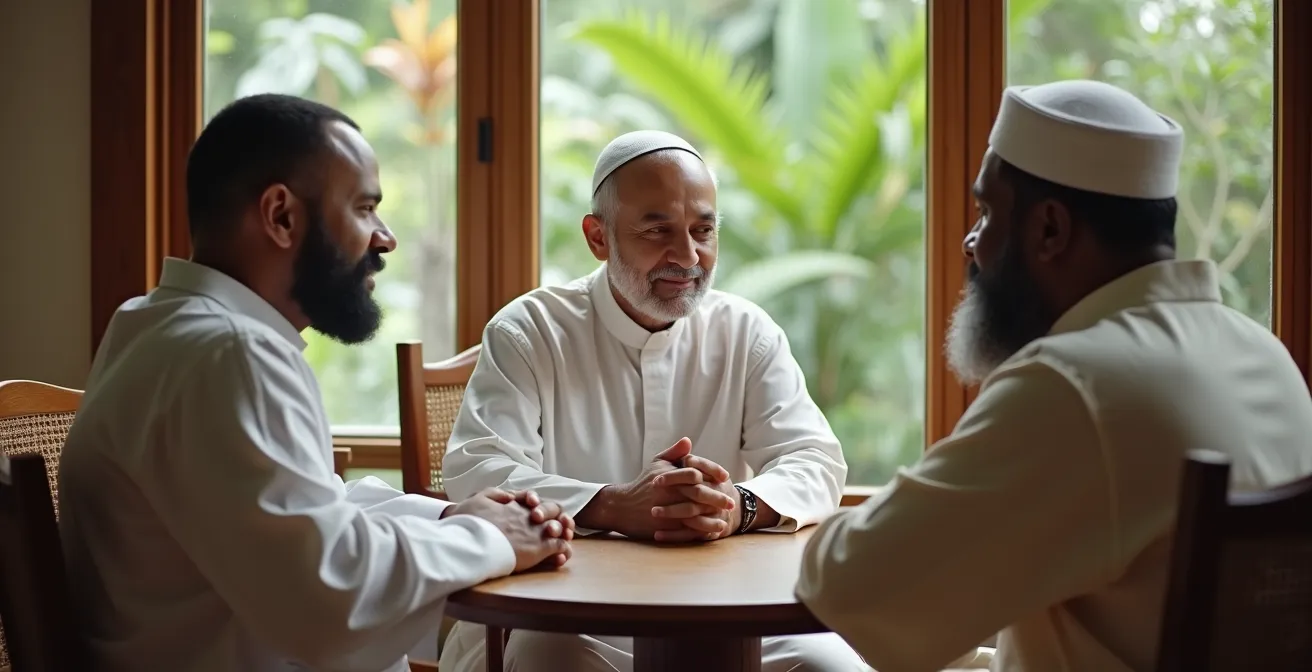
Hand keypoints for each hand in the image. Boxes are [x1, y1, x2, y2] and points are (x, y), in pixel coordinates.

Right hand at [442, 488, 573, 571]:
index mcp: (514, 505)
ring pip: (559, 528)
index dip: (538, 504)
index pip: (533, 499)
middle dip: (556, 515)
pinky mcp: (539, 548)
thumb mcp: (478, 499)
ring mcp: (535, 531)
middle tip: (554, 525)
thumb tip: (509, 496)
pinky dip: (563, 550)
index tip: (535, 511)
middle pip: (552, 509)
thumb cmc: (469, 523)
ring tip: (562, 539)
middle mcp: (528, 515)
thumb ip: (495, 494)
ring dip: (563, 532)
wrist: (470, 544)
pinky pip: (559, 546)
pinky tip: (560, 557)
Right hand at [606, 438, 735, 540]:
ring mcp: (666, 509)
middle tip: (731, 503)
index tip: (725, 478)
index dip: (713, 474)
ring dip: (711, 518)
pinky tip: (712, 532)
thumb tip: (688, 441)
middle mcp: (668, 491)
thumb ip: (673, 453)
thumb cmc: (642, 484)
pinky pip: (686, 529)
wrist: (622, 506)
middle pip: (698, 494)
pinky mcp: (663, 526)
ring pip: (694, 514)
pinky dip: (701, 531)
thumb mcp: (655, 464)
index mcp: (668, 475)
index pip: (696, 472)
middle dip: (717, 498)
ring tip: (725, 520)